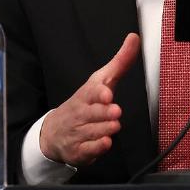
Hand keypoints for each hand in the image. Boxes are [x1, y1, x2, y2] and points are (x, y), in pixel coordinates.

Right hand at [39, 32, 140, 165]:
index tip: (107, 94)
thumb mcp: (102, 80)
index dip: (99, 93)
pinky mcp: (79, 150)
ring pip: (93, 132)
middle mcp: (80, 113)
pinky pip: (88, 150)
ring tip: (113, 126)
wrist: (55, 132)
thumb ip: (120, 62)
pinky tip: (104, 143)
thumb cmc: (85, 103)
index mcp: (86, 95)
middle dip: (104, 113)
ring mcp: (78, 132)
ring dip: (105, 129)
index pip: (91, 92)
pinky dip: (97, 148)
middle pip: (93, 113)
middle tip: (115, 111)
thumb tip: (134, 38)